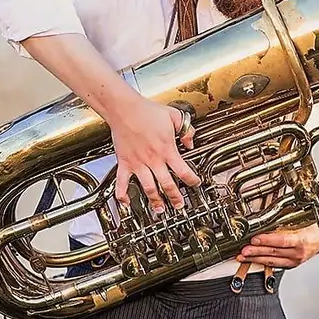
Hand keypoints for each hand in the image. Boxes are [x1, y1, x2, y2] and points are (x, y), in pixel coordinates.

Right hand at [109, 98, 199, 213]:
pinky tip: (126, 202)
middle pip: (167, 185)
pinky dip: (123, 195)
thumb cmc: (147, 111)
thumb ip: (186, 129)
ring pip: (148, 188)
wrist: (124, 109)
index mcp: (167, 149)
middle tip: (179, 206)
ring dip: (155, 201)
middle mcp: (153, 159)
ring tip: (160, 209)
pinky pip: (122, 182)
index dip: (192, 180)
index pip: (183, 171)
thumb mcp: (174, 116)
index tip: (196, 183)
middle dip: (175, 198)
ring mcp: (138, 163)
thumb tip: (190, 141)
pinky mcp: (124, 163)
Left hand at [236, 224, 318, 269]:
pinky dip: (262, 262)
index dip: (267, 240)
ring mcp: (295, 261)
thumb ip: (285, 222)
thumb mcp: (301, 220)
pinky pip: (275, 264)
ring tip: (242, 256)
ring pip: (271, 261)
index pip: (281, 241)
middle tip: (243, 250)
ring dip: (255, 259)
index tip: (254, 239)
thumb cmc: (313, 226)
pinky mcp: (291, 265)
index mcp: (302, 240)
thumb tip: (267, 219)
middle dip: (256, 252)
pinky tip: (252, 260)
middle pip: (273, 253)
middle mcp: (298, 253)